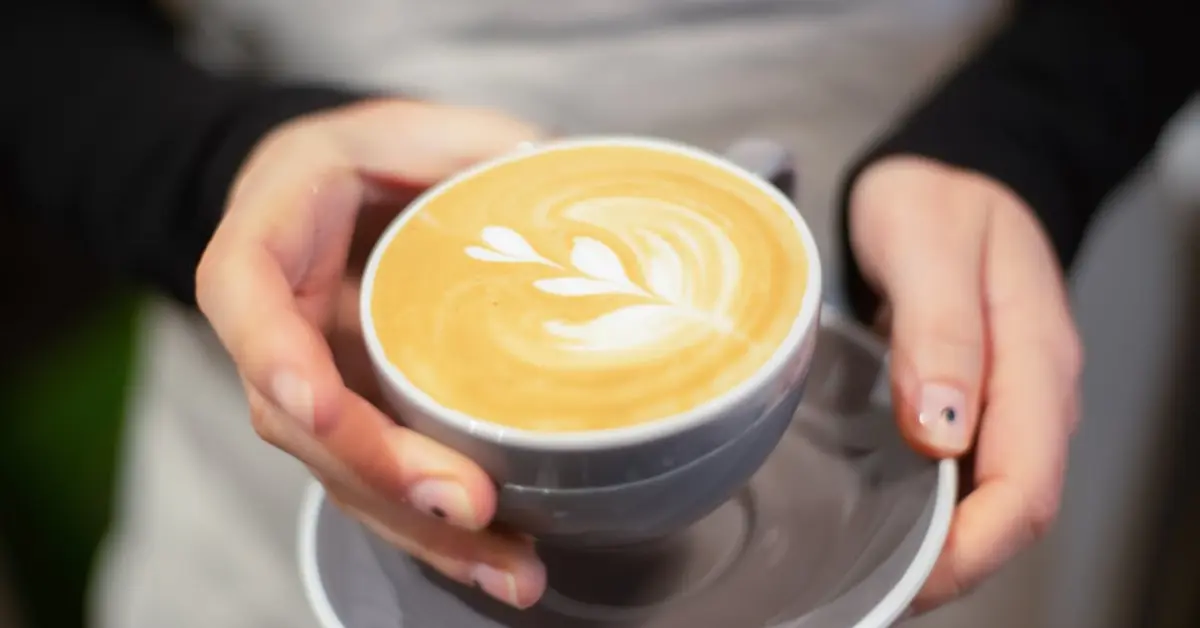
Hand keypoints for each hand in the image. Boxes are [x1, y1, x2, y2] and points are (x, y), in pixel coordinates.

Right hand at [196, 100, 546, 607]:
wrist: (346, 196)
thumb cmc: (372, 156)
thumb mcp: (410, 130)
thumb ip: (467, 147)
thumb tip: (557, 176)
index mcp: (268, 243)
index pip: (247, 299)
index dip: (276, 354)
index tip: (316, 399)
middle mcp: (278, 331)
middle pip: (303, 420)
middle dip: (383, 471)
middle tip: (469, 505)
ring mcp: (316, 389)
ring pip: (345, 475)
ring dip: (424, 530)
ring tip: (511, 566)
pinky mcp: (360, 425)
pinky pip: (384, 485)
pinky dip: (439, 531)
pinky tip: (500, 560)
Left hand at [847, 156, 1082, 612]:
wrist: (951, 176)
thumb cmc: (938, 201)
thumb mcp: (927, 242)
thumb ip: (938, 329)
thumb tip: (941, 429)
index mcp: (1035, 358)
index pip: (1025, 486)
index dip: (971, 549)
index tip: (909, 578)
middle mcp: (1033, 391)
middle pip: (1013, 508)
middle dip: (954, 565)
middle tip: (876, 591)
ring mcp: (1010, 398)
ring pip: (993, 497)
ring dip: (944, 545)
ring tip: (875, 570)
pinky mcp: (981, 399)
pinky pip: (969, 471)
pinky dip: (935, 509)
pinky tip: (889, 519)